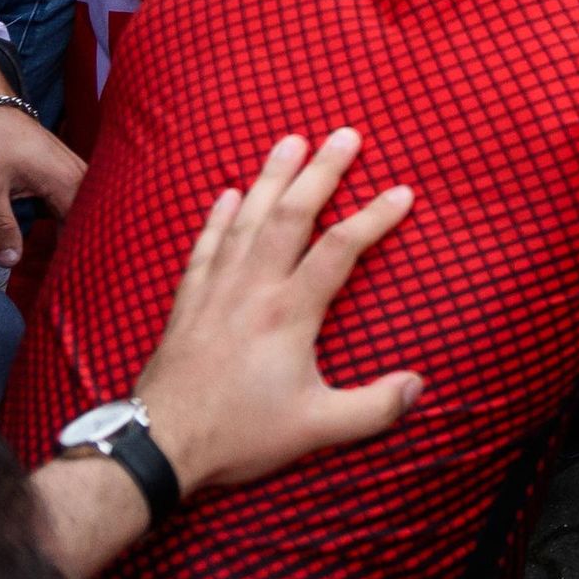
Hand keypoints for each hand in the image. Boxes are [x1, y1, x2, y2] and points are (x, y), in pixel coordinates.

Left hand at [0, 96, 86, 266]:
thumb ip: (0, 226)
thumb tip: (11, 262)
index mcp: (67, 183)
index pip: (84, 230)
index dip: (80, 258)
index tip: (76, 283)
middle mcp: (81, 178)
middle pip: (91, 223)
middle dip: (86, 252)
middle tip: (78, 283)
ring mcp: (76, 174)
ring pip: (85, 214)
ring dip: (78, 238)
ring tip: (75, 269)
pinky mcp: (66, 174)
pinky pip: (76, 205)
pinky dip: (69, 224)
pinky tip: (62, 243)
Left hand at [124, 128, 424, 501]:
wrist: (159, 445)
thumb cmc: (239, 434)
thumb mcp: (317, 428)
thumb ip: (373, 408)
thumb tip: (419, 385)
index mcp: (289, 313)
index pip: (339, 250)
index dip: (374, 217)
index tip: (402, 192)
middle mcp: (253, 289)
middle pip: (291, 216)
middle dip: (321, 171)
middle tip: (345, 134)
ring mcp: (216, 291)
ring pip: (247, 220)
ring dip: (271, 177)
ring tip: (290, 140)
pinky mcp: (188, 303)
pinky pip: (205, 246)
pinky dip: (218, 217)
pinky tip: (229, 193)